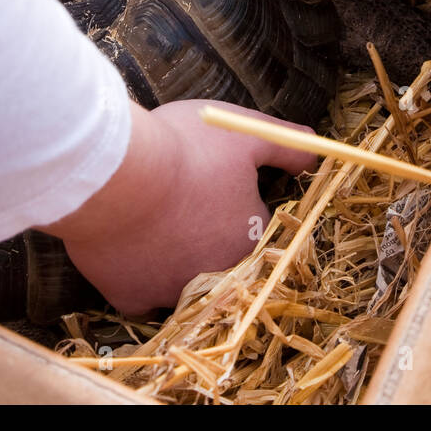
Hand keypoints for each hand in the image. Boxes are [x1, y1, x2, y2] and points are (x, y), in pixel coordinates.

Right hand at [43, 100, 316, 314]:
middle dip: (205, 230)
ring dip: (172, 255)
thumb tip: (316, 154)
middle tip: (180, 197)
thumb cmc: (184, 149)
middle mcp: (218, 274)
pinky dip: (138, 278)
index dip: (233, 197)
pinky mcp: (132, 297)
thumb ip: (286, 147)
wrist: (115, 173)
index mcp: (250, 239)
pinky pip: (141, 297)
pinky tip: (131, 251)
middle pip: (217, 255)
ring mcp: (172, 291)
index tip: (209, 179)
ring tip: (151, 217)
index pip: (252, 224)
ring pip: (180, 278)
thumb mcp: (244, 133)